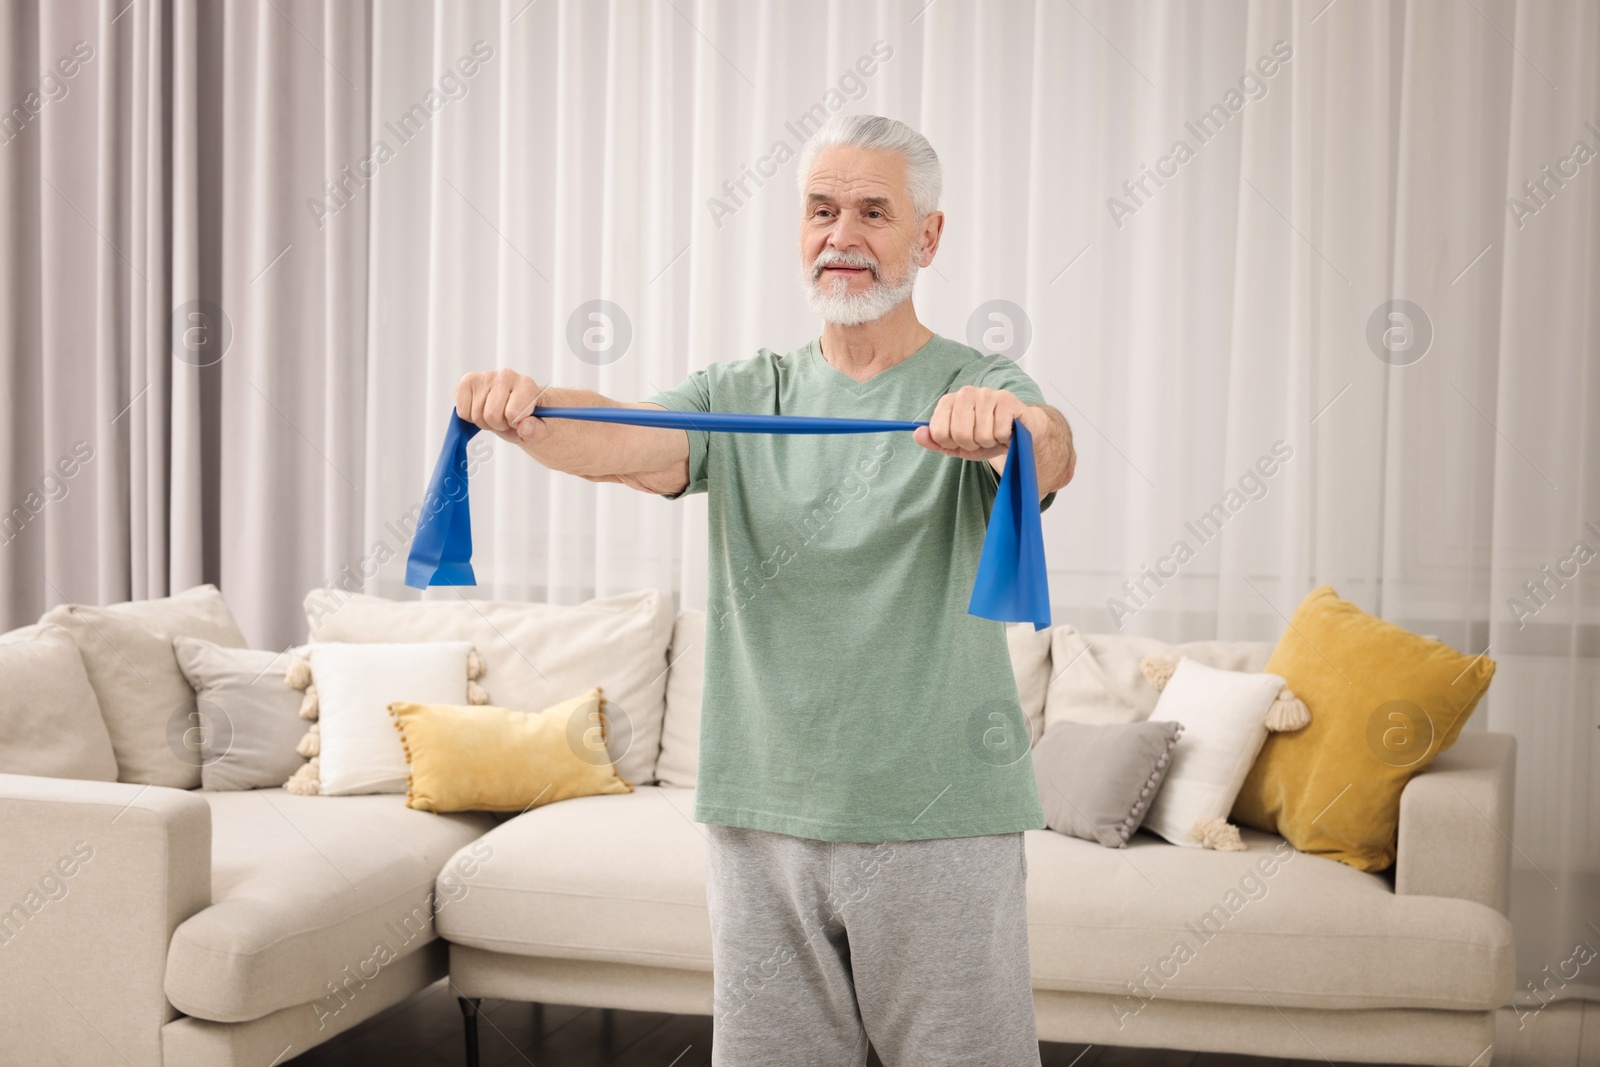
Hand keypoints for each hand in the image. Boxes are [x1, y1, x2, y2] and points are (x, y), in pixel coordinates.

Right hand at [455, 368, 543, 444]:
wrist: (516, 408)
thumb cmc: (526, 418)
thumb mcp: (538, 430)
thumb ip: (536, 430)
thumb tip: (524, 427)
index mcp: (526, 385)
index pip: (513, 414)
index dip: (514, 424)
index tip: (519, 420)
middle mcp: (506, 375)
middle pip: (491, 415)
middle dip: (498, 424)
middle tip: (505, 419)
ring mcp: (485, 376)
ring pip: (476, 414)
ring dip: (484, 422)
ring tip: (495, 414)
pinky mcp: (468, 381)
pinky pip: (462, 410)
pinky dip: (470, 417)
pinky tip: (481, 409)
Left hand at [913, 385, 1042, 460]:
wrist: (1017, 432)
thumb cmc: (985, 436)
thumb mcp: (957, 444)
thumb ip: (935, 441)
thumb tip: (917, 434)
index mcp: (950, 401)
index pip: (938, 432)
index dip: (950, 444)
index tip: (960, 441)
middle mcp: (966, 393)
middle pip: (959, 433)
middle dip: (971, 444)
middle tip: (979, 439)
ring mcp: (987, 394)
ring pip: (981, 434)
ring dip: (989, 442)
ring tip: (993, 434)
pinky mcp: (1007, 400)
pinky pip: (999, 431)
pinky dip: (1003, 438)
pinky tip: (1005, 430)